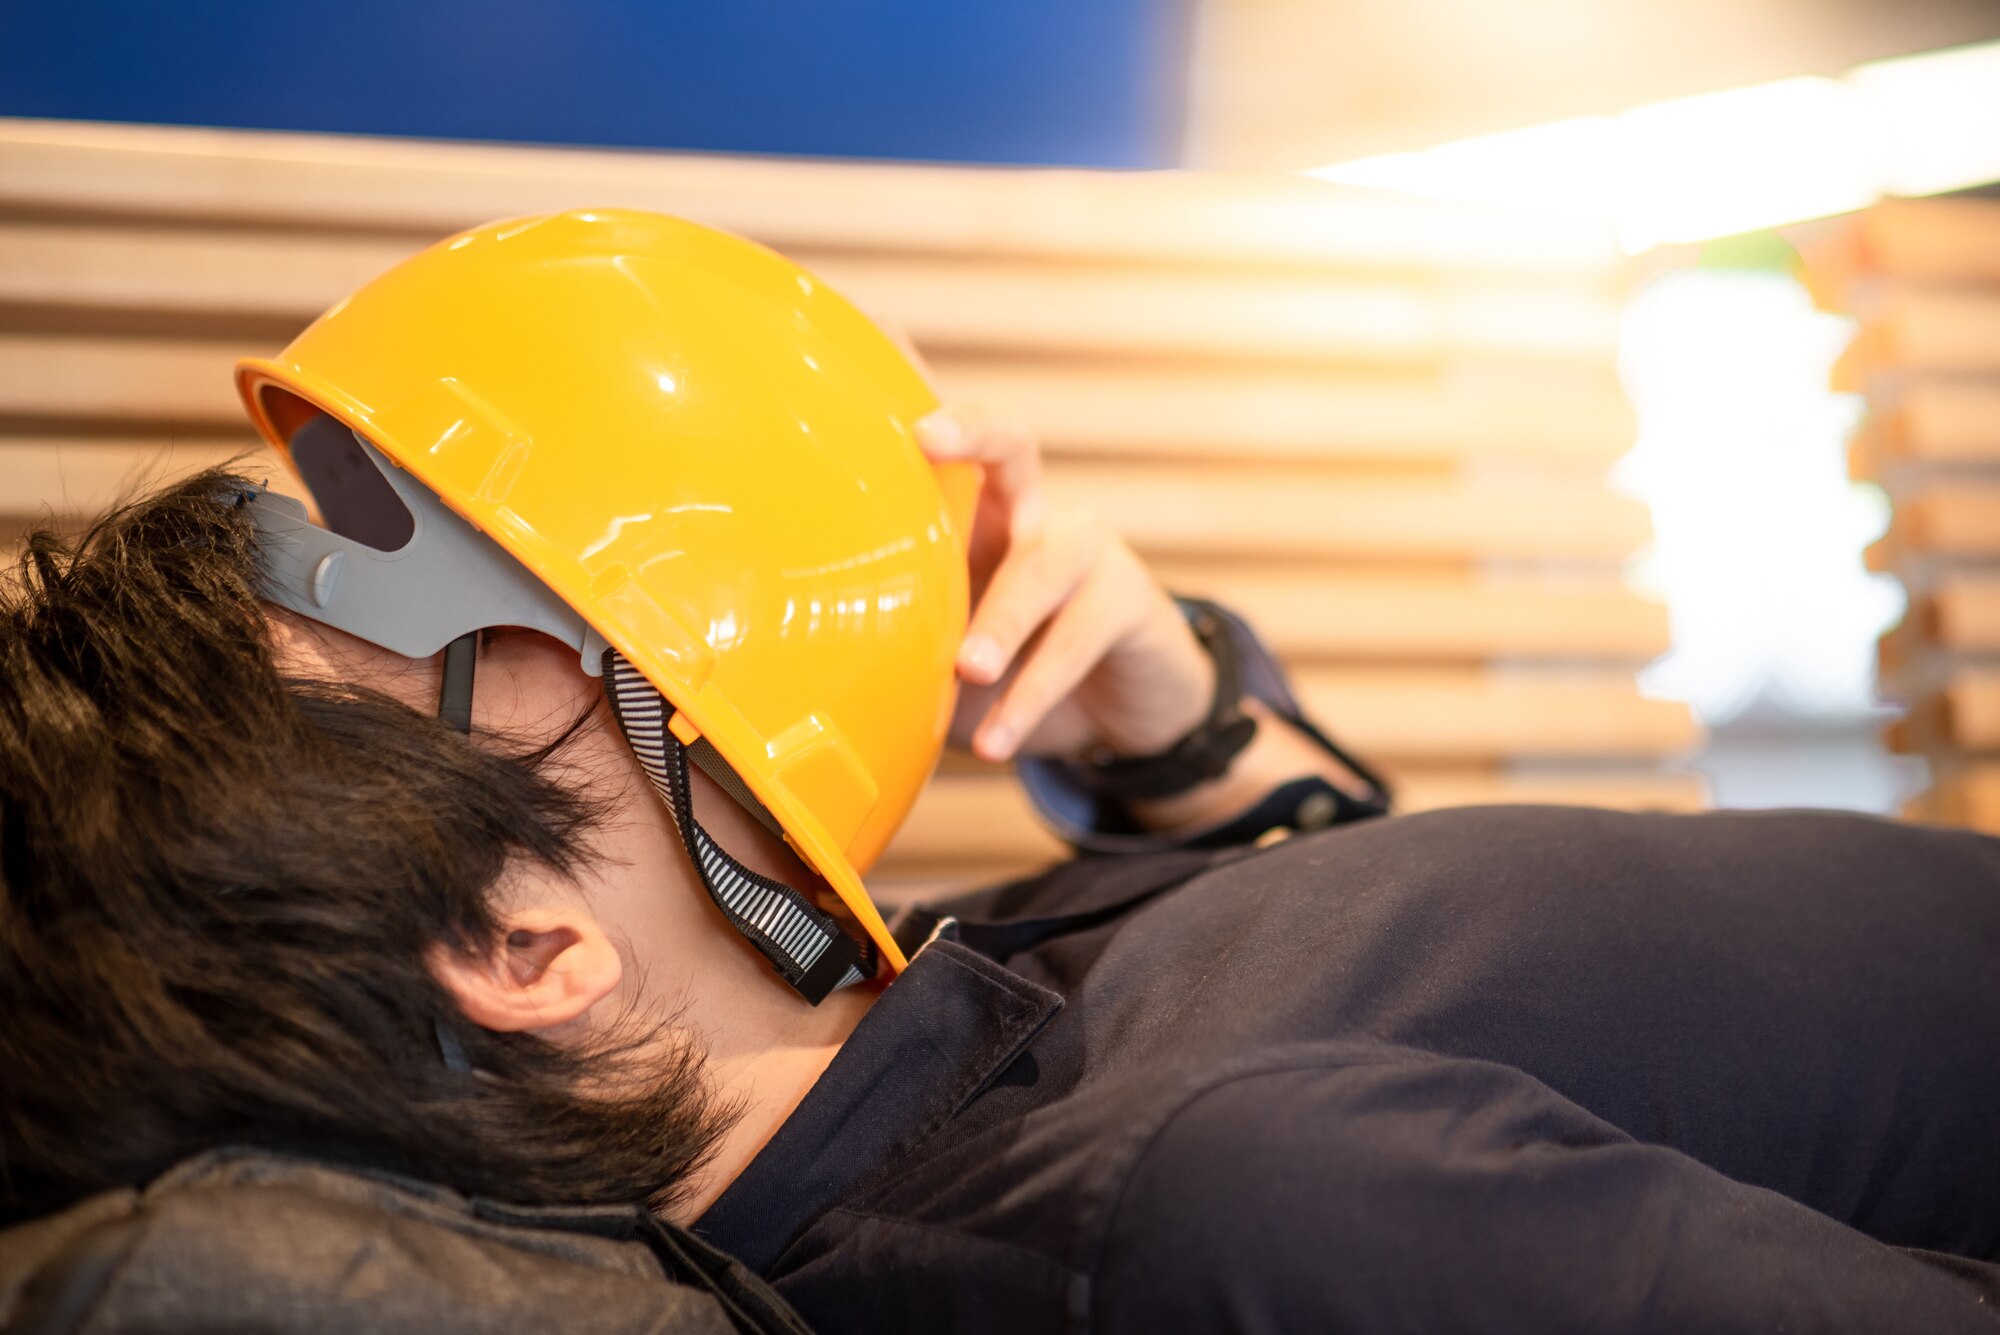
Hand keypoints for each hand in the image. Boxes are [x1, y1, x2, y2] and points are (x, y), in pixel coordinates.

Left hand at [914, 404, 1213, 766]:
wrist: (1118, 713)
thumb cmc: (1010, 669)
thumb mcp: (945, 650)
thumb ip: (898, 645)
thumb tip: (810, 680)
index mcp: (976, 511)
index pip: (948, 442)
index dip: (920, 398)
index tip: (886, 371)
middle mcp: (1032, 512)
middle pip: (1011, 447)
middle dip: (970, 434)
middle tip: (924, 441)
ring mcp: (1086, 551)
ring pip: (1043, 562)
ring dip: (1003, 617)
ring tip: (969, 668)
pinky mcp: (1127, 603)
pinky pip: (1075, 641)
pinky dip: (1031, 696)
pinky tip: (996, 739)